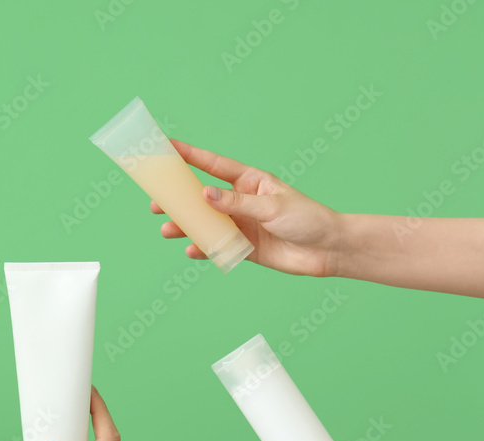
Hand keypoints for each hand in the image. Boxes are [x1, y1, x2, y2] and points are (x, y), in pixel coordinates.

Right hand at [153, 140, 345, 277]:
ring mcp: (240, 224)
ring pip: (204, 223)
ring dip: (185, 226)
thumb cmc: (307, 219)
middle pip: (201, 197)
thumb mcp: (272, 207)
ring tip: (168, 230)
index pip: (213, 165)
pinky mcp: (242, 247)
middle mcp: (240, 201)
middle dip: (178, 199)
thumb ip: (237, 203)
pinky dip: (203, 248)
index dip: (189, 156)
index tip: (166, 147)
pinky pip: (216, 246)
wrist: (327, 251)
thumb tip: (204, 194)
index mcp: (249, 181)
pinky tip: (193, 250)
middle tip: (155, 202)